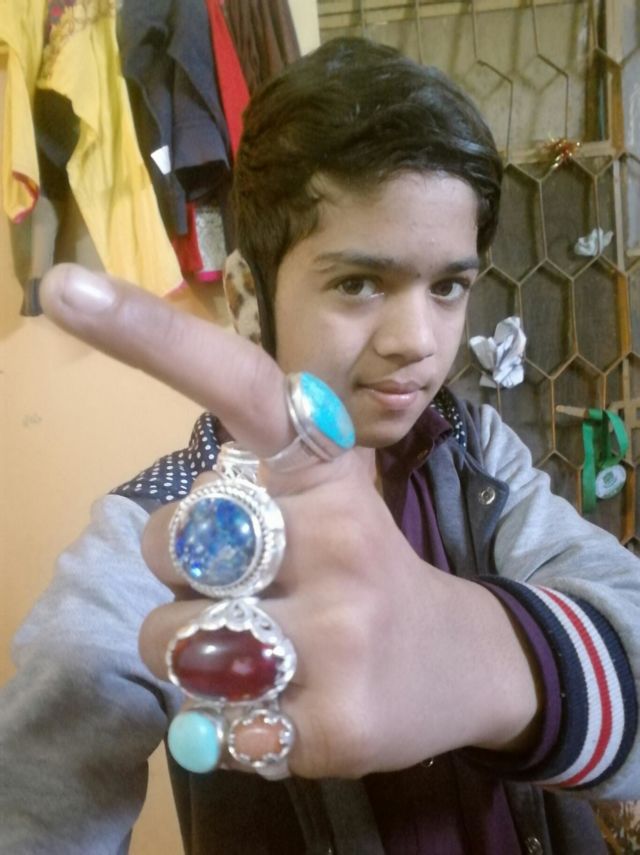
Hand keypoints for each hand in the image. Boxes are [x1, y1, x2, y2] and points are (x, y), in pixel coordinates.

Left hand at [41, 264, 540, 777]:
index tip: (64, 289)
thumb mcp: (331, 497)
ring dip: (186, 647)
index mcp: (328, 471)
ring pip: (167, 637)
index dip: (152, 337)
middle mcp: (337, 537)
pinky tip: (280, 706)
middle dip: (177, 565)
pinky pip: (203, 722)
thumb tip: (177, 501)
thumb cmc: (369, 570)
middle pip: (167, 539)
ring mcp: (338, 634)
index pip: (241, 388)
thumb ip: (257, 472)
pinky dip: (218, 719)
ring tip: (253, 653)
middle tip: (241, 580)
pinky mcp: (332, 725)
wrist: (463, 667)